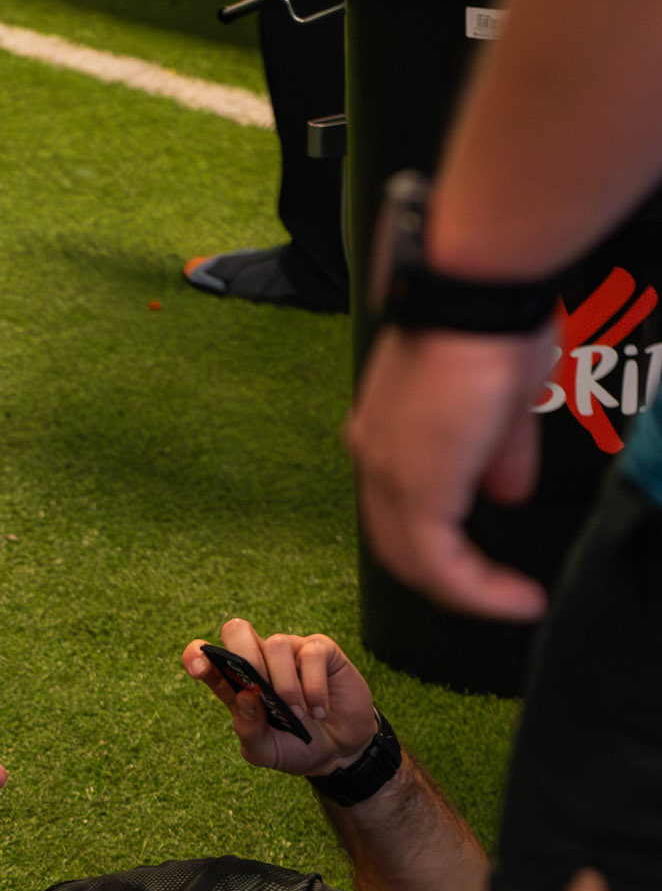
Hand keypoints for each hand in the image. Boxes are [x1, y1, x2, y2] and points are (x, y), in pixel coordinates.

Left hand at [182, 619, 378, 778]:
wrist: (340, 751)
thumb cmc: (295, 747)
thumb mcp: (266, 751)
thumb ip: (249, 731)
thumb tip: (246, 697)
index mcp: (236, 683)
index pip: (207, 658)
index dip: (196, 655)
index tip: (198, 667)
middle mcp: (260, 661)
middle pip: (237, 630)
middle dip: (244, 656)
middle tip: (260, 693)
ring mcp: (291, 652)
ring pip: (276, 644)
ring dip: (286, 685)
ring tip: (298, 715)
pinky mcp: (321, 650)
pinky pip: (311, 653)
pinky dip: (314, 686)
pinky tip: (319, 710)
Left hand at [347, 322, 557, 621]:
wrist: (476, 289)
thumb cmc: (491, 320)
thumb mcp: (503, 399)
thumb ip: (498, 454)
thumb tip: (505, 493)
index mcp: (386, 432)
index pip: (402, 508)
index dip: (443, 542)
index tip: (487, 562)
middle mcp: (374, 455)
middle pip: (400, 543)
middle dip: (450, 575)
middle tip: (498, 592)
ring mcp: (388, 474)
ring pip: (416, 561)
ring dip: (468, 590)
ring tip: (513, 602)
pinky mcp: (415, 489)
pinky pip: (441, 565)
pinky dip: (478, 590)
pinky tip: (515, 599)